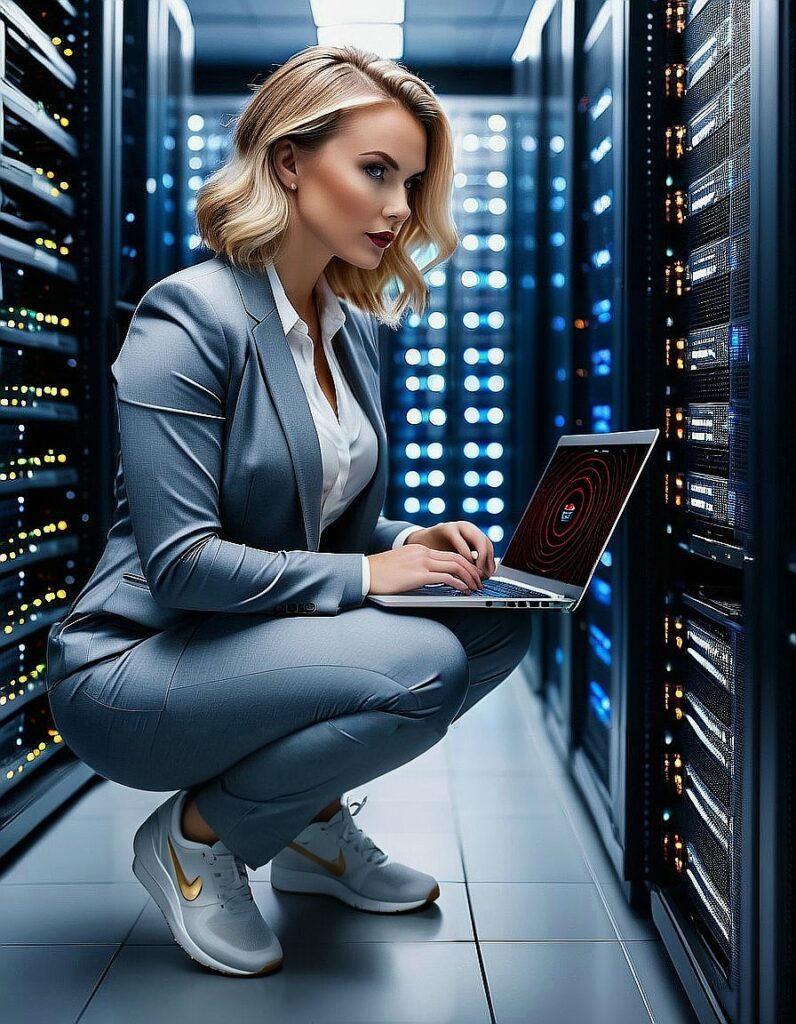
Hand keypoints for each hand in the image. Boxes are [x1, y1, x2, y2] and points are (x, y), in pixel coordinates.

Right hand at [365, 521, 495, 595]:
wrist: (365, 573)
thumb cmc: (379, 574)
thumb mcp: (402, 566)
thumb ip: (418, 568)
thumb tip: (432, 580)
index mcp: (419, 549)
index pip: (448, 554)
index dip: (464, 564)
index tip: (471, 574)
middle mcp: (422, 552)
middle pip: (456, 558)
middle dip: (472, 570)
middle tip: (480, 581)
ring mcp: (421, 562)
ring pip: (455, 566)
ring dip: (469, 577)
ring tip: (476, 588)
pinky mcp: (419, 574)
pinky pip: (446, 578)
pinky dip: (459, 584)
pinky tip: (464, 590)